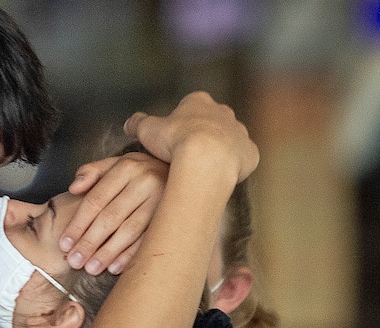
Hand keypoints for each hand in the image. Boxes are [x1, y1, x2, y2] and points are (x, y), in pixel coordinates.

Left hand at [61, 151, 167, 274]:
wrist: (184, 171)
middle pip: (110, 217)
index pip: (95, 200)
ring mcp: (161, 200)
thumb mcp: (116, 164)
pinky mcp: (172, 217)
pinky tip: (116, 267)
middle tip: (75, 261)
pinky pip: (148, 239)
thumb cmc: (140, 172)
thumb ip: (91, 172)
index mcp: (126, 168)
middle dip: (90, 242)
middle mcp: (144, 182)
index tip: (65, 243)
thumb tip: (73, 188)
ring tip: (92, 268)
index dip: (78, 224)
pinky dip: (131, 254)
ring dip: (108, 252)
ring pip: (129, 230)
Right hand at [124, 91, 258, 183]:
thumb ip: (138, 123)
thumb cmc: (176, 140)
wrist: (207, 159)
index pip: (190, 105)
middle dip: (202, 133)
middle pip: (213, 120)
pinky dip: (233, 165)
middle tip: (187, 152)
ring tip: (203, 167)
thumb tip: (129, 123)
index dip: (180, 120)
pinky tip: (219, 175)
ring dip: (219, 149)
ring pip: (230, 138)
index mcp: (198, 102)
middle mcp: (223, 112)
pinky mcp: (250, 152)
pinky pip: (242, 158)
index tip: (173, 136)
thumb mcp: (147, 130)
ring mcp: (239, 132)